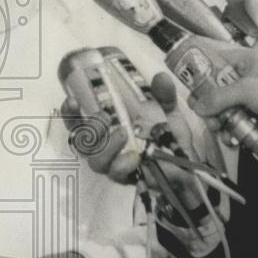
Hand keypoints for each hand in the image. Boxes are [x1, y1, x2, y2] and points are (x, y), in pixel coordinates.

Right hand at [61, 72, 200, 183]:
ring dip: (105, 146)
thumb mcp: (167, 110)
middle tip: (103, 117)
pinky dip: (121, 164)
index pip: (78, 119)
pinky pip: (115, 174)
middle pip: (80, 140)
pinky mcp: (126, 178)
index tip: (72, 99)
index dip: (69, 111)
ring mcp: (113, 163)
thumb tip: (160, 78)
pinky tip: (133, 156)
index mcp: (107, 125)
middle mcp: (104, 145)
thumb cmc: (169, 135)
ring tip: (122, 133)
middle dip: (86, 128)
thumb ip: (163, 95)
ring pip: (95, 159)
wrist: (187, 165)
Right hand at [187, 43, 257, 145]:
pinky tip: (232, 140)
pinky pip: (237, 124)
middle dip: (208, 106)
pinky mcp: (257, 118)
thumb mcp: (247, 89)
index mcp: (247, 61)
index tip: (186, 83)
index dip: (200, 70)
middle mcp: (247, 78)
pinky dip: (232, 132)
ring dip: (220, 122)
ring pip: (225, 110)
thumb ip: (218, 97)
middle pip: (217, 90)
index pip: (216, 60)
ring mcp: (253, 99)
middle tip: (205, 117)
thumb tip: (197, 107)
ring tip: (221, 132)